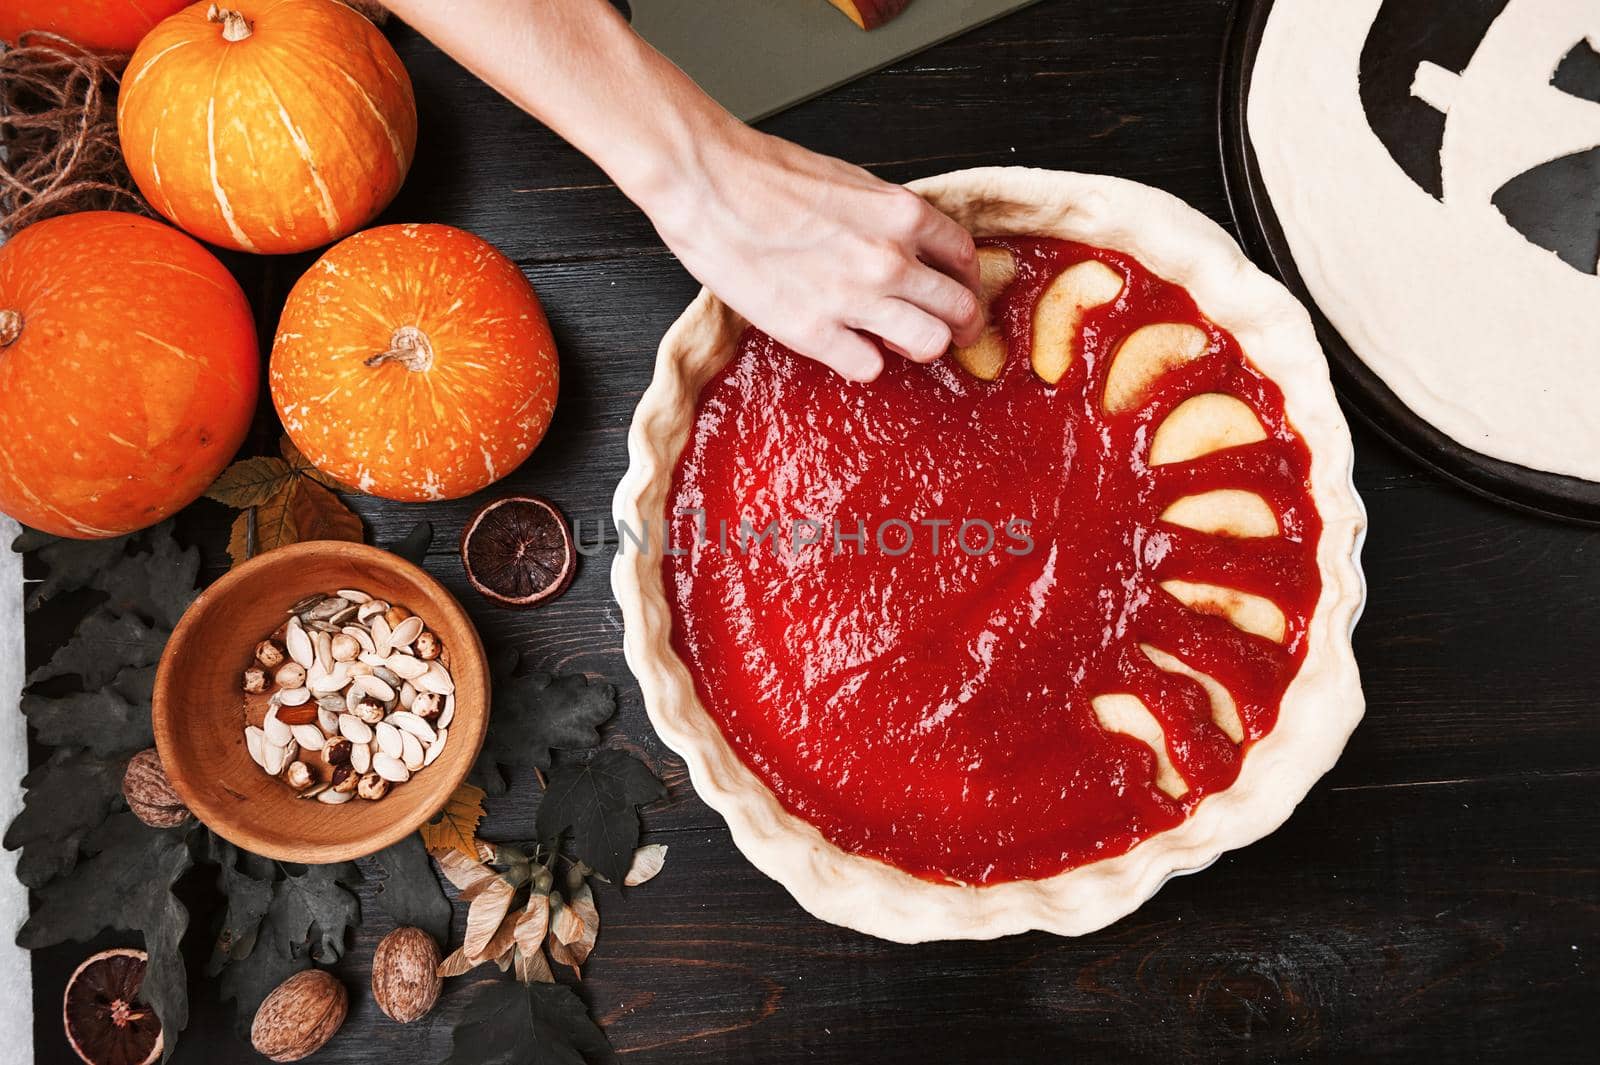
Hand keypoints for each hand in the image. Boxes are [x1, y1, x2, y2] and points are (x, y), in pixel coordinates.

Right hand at [641, 122, 984, 381]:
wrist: (708, 183)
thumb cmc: (765, 176)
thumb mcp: (850, 181)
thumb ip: (888, 218)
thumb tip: (909, 247)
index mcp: (901, 214)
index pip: (965, 258)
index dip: (967, 281)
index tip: (958, 292)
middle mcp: (888, 259)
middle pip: (959, 308)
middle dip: (962, 325)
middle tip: (954, 334)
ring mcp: (854, 298)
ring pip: (929, 343)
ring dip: (919, 346)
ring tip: (900, 342)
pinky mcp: (813, 331)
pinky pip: (868, 368)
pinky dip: (863, 362)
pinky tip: (847, 346)